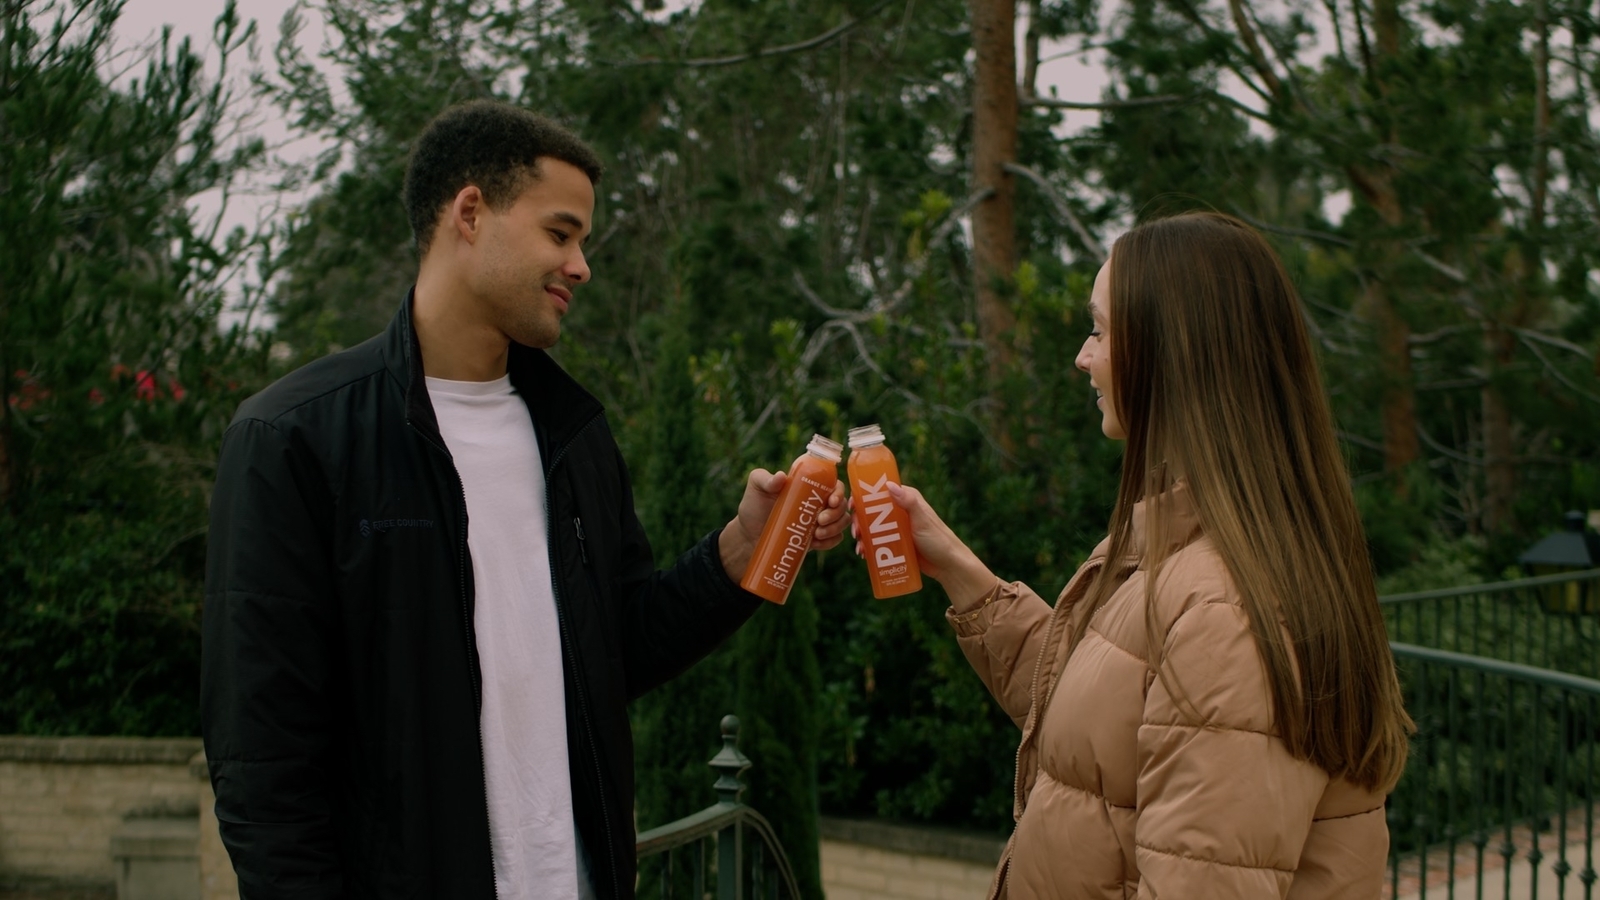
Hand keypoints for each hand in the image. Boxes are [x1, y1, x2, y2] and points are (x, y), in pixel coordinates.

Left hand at [718, 457, 850, 580]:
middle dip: (836, 514)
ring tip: (817, 534)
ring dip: (835, 528)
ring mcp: (819, 521)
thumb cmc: (753, 507)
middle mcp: (818, 502)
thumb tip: (781, 476)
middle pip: (841, 505)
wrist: (749, 537)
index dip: (839, 491)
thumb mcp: (756, 488)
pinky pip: (835, 539)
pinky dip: (830, 541)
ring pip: (842, 522)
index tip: (831, 501)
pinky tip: (816, 543)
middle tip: (820, 520)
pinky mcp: (817, 539)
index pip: (833, 484)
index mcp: (809, 486)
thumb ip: (765, 479)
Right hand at [850, 482, 997, 609]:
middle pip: (872, 512)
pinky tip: (863, 554)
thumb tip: (889, 485)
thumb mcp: (922, 520)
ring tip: (859, 547)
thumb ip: (908, 502)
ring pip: (872, 528)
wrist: (948, 566)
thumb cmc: (939, 540)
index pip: (880, 492)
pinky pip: (878, 543)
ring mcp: (897, 528)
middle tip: (856, 532)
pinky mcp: (896, 543)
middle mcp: (900, 511)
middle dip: (860, 521)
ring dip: (862, 536)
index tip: (852, 506)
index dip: (863, 497)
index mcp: (907, 499)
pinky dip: (869, 547)